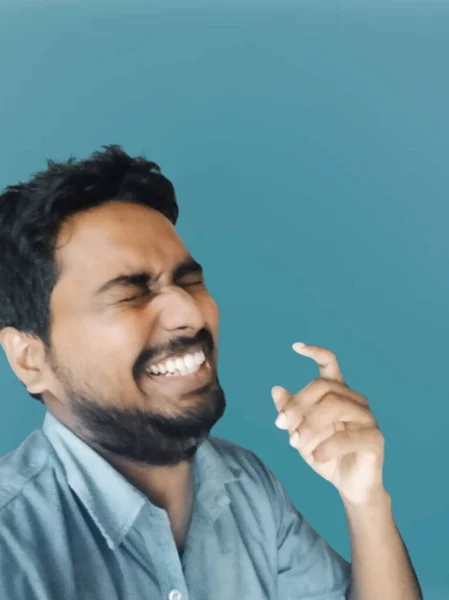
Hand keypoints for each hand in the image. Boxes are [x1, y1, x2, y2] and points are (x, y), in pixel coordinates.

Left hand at [271, 343, 385, 505]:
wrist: (347, 486)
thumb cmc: (324, 454)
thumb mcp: (299, 434)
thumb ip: (289, 413)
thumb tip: (276, 389)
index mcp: (337, 394)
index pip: (330, 364)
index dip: (316, 352)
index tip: (295, 347)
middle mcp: (354, 400)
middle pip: (324, 386)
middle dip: (298, 404)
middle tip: (281, 425)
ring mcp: (367, 418)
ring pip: (335, 406)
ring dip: (309, 425)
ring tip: (294, 444)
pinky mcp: (375, 438)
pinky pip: (349, 436)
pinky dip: (327, 446)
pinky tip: (316, 457)